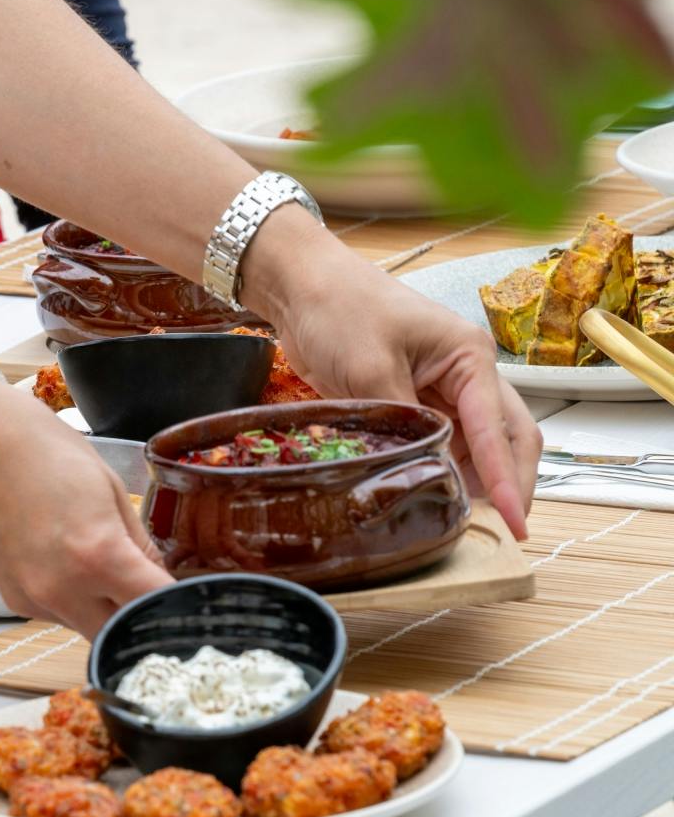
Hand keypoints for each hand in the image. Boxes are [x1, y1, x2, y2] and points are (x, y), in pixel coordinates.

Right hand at [0, 390, 172, 633]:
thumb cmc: (31, 445)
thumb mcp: (106, 485)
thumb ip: (138, 539)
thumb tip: (157, 574)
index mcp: (97, 556)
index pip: (159, 606)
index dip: (182, 606)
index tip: (197, 600)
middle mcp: (62, 590)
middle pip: (126, 634)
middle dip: (146, 617)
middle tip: (160, 593)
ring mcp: (32, 599)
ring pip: (93, 628)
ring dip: (110, 609)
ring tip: (107, 565)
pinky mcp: (12, 598)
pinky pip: (60, 614)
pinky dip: (76, 599)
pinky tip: (68, 559)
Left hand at [260, 242, 539, 538]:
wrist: (302, 285)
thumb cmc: (340, 308)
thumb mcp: (370, 367)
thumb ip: (402, 420)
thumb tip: (425, 469)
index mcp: (469, 357)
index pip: (500, 428)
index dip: (507, 480)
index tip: (514, 523)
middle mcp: (466, 374)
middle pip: (507, 437)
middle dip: (510, 483)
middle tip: (504, 532)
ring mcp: (440, 388)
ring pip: (475, 444)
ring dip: (476, 480)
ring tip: (468, 524)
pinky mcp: (412, 400)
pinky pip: (439, 441)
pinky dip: (442, 468)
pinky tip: (434, 496)